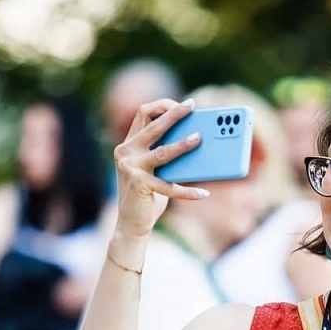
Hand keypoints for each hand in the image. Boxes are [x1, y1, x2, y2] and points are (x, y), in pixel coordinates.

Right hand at [111, 98, 210, 237]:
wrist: (130, 224)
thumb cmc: (148, 196)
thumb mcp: (157, 171)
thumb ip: (167, 156)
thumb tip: (198, 141)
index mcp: (129, 145)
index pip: (144, 113)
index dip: (163, 105)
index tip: (183, 105)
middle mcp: (126, 152)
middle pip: (153, 125)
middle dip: (174, 113)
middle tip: (192, 105)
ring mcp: (130, 168)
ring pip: (162, 151)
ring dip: (182, 144)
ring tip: (200, 139)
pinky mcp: (139, 185)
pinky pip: (169, 186)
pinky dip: (188, 192)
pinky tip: (204, 193)